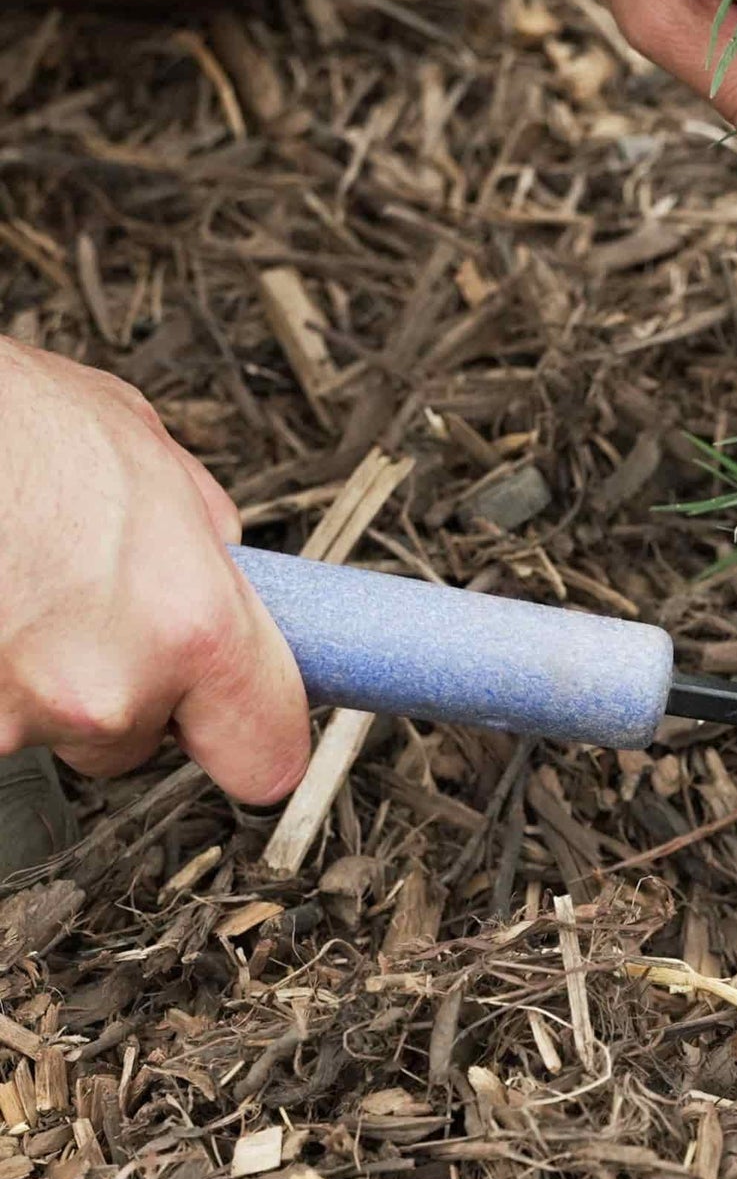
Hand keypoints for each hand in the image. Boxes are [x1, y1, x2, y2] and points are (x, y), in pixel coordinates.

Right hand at [0, 341, 310, 800]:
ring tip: (7, 583)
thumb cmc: (6, 422)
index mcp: (191, 624)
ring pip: (46, 729)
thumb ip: (201, 529)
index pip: (269, 755)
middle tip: (77, 606)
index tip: (246, 726)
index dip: (255, 735)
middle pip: (138, 738)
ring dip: (30, 676)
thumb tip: (223, 559)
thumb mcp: (142, 447)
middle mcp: (107, 688)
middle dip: (118, 683)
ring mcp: (9, 717)